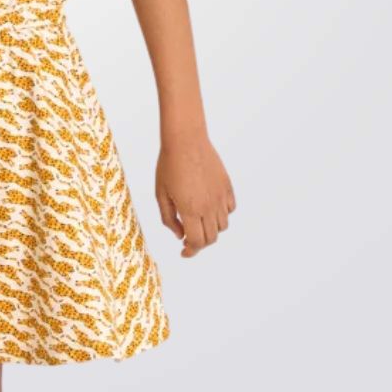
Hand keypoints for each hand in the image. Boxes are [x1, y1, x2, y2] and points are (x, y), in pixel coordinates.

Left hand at [156, 132, 235, 256]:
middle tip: (189, 238)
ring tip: (198, 220)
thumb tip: (180, 236)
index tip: (184, 252)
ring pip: (223, 226)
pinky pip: (230, 209)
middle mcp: (209, 206)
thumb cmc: (169, 165)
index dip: (190, 251)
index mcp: (190, 210)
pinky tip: (210, 207)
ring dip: (211, 229)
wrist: (185, 139)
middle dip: (200, 243)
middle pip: (211, 238)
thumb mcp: (160, 193)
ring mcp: (220, 196)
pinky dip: (222, 214)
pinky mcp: (227, 186)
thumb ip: (169, 218)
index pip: (196, 242)